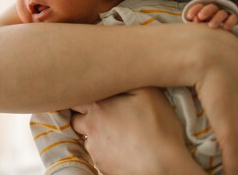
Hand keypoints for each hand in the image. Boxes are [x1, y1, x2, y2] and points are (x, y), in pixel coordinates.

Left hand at [71, 88, 204, 174]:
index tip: (85, 92)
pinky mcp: (102, 166)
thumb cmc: (158, 127)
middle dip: (84, 115)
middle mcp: (90, 128)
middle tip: (102, 114)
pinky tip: (122, 147)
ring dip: (96, 134)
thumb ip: (126, 80)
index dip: (80, 94)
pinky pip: (98, 154)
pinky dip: (106, 150)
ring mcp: (95, 149)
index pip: (74, 97)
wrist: (163, 167)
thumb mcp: (148, 93)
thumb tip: (113, 73)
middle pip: (76, 119)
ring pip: (87, 137)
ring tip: (116, 133)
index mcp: (97, 107)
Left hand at [185, 3, 237, 30]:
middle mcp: (215, 13)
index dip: (194, 9)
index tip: (189, 16)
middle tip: (201, 17)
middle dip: (206, 11)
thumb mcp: (198, 29)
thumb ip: (196, 24)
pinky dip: (230, 21)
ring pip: (222, 13)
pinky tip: (225, 28)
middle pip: (211, 7)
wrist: (221, 44)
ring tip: (211, 26)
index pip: (200, 7)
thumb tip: (194, 20)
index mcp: (204, 13)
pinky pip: (233, 18)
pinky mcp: (233, 21)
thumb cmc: (205, 34)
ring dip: (216, 18)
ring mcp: (225, 16)